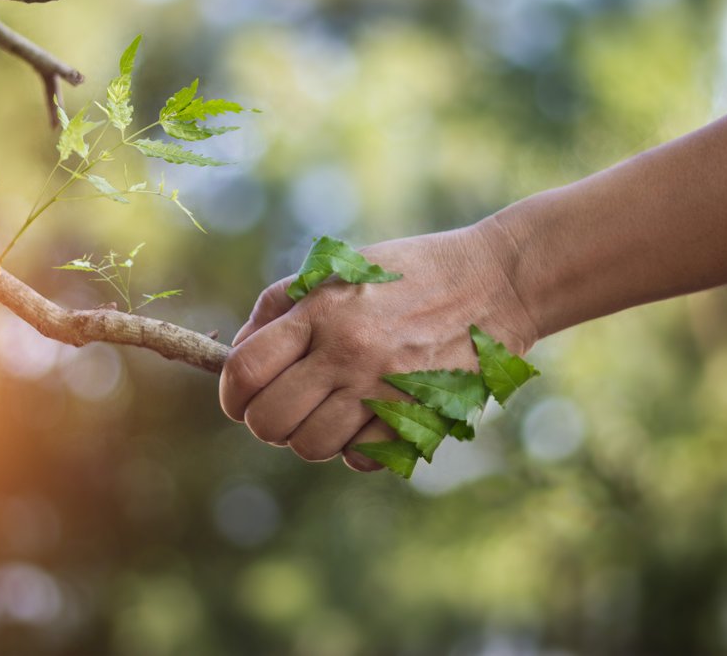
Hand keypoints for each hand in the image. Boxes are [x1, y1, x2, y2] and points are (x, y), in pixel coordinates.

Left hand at [220, 220, 535, 470]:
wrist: (495, 283)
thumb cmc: (408, 272)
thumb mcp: (339, 268)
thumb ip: (282, 306)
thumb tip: (236, 353)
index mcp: (321, 311)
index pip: (245, 372)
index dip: (231, 394)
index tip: (240, 398)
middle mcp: (347, 352)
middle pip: (269, 420)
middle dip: (266, 421)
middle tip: (284, 407)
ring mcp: (383, 389)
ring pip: (310, 446)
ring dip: (309, 436)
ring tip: (328, 411)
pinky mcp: (418, 416)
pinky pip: (359, 457)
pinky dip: (354, 447)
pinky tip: (366, 419)